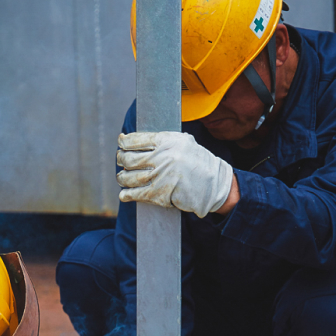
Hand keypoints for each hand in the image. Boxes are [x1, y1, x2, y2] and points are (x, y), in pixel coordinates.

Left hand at [116, 131, 234, 217]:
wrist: (214, 184)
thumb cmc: (198, 162)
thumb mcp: (183, 142)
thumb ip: (161, 140)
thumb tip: (131, 140)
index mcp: (167, 141)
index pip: (135, 140)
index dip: (124, 143)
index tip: (121, 144)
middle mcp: (162, 157)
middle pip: (129, 159)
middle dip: (121, 160)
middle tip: (121, 160)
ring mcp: (160, 176)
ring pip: (129, 177)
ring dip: (121, 178)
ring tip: (122, 177)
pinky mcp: (160, 194)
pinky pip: (136, 194)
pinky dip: (127, 195)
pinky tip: (124, 194)